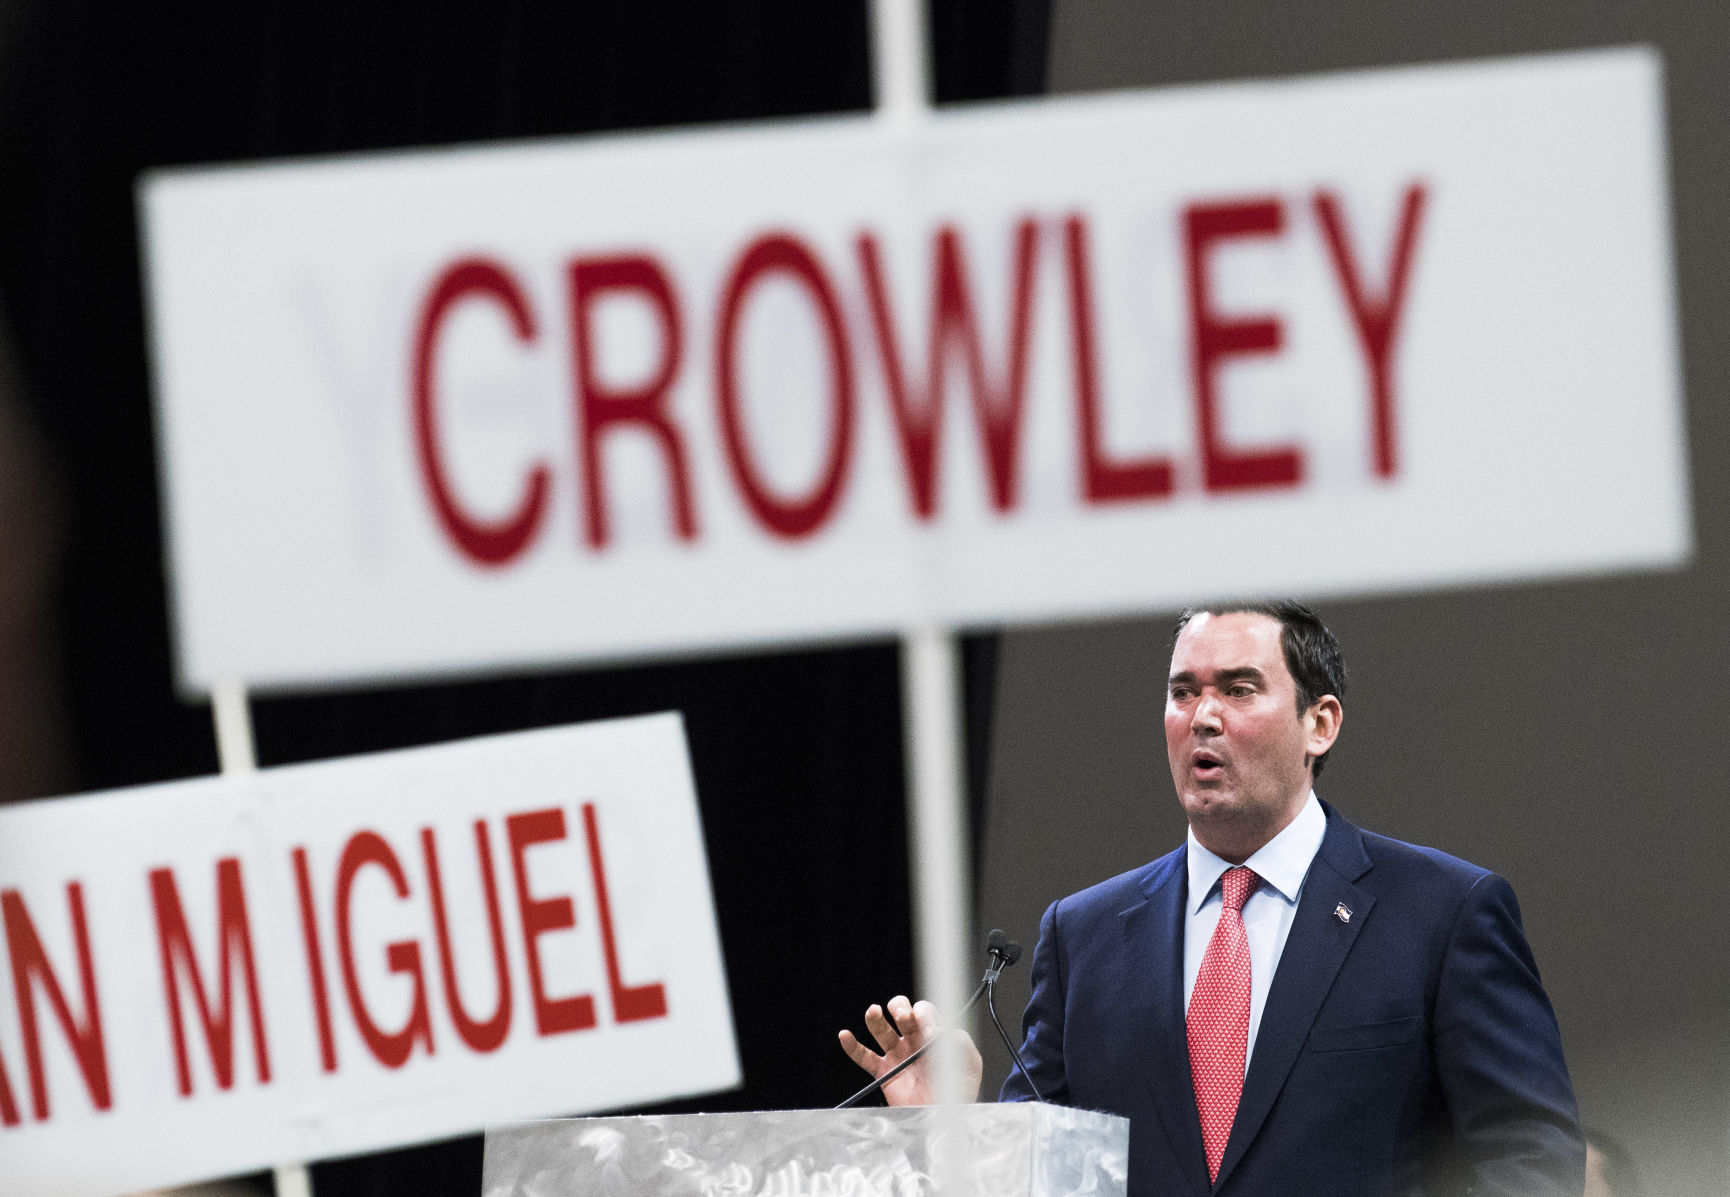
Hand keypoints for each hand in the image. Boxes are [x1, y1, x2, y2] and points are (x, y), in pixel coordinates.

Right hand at [838, 994, 982, 1104]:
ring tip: (874, 1012)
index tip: (930, 1033)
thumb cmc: (957, 1091)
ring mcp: (897, 1055)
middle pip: (901, 1011)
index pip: (925, 1012)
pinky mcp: (884, 1072)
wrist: (943, 1118)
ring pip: (881, 1029)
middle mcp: (914, 1040)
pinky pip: (864, 1056)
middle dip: (900, 1008)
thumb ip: (961, 1042)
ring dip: (875, 1017)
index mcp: (934, 1034)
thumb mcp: (969, 1064)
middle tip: (904, 1017)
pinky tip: (846, 1036)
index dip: (925, 1016)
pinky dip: (852, 1046)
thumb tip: (942, 1030)